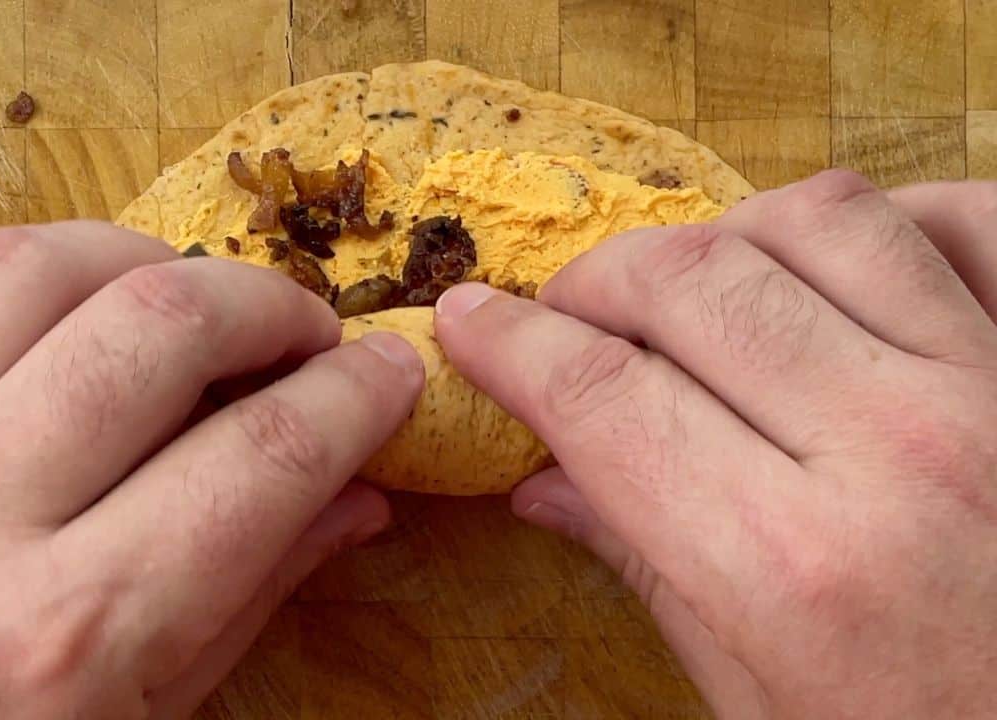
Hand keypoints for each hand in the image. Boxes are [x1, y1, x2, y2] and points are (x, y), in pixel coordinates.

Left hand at [0, 221, 422, 717]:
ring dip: (142, 259)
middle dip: (265, 307)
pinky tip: (62, 292)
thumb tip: (360, 495)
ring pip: (32, 269)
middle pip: (158, 329)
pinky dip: (9, 260)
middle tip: (300, 334)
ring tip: (188, 297)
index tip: (388, 370)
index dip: (355, 396)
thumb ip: (255, 592)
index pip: (266, 456)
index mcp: (70, 632)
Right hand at [435, 172, 996, 718]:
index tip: (470, 320)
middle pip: (687, 284)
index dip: (510, 344)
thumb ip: (648, 572)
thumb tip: (545, 483)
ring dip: (725, 237)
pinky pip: (967, 220)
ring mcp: (992, 393)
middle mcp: (895, 456)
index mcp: (791, 570)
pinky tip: (836, 272)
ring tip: (696, 291)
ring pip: (817, 218)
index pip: (600, 397)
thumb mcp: (763, 704)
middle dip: (594, 282)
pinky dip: (887, 219)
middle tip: (568, 316)